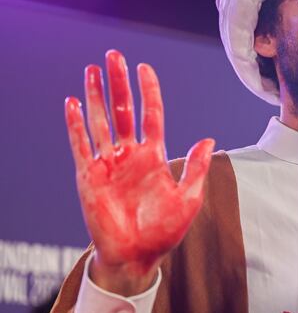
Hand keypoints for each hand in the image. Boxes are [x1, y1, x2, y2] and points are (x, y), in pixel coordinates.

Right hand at [64, 50, 213, 294]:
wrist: (137, 258)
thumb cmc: (164, 231)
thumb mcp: (189, 198)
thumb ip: (197, 168)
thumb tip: (209, 139)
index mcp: (154, 156)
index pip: (151, 114)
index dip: (148, 91)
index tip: (145, 67)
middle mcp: (130, 155)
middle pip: (123, 110)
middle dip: (119, 83)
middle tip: (114, 55)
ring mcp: (108, 164)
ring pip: (100, 121)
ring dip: (95, 96)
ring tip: (92, 69)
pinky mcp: (88, 176)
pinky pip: (81, 145)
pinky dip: (76, 124)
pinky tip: (72, 103)